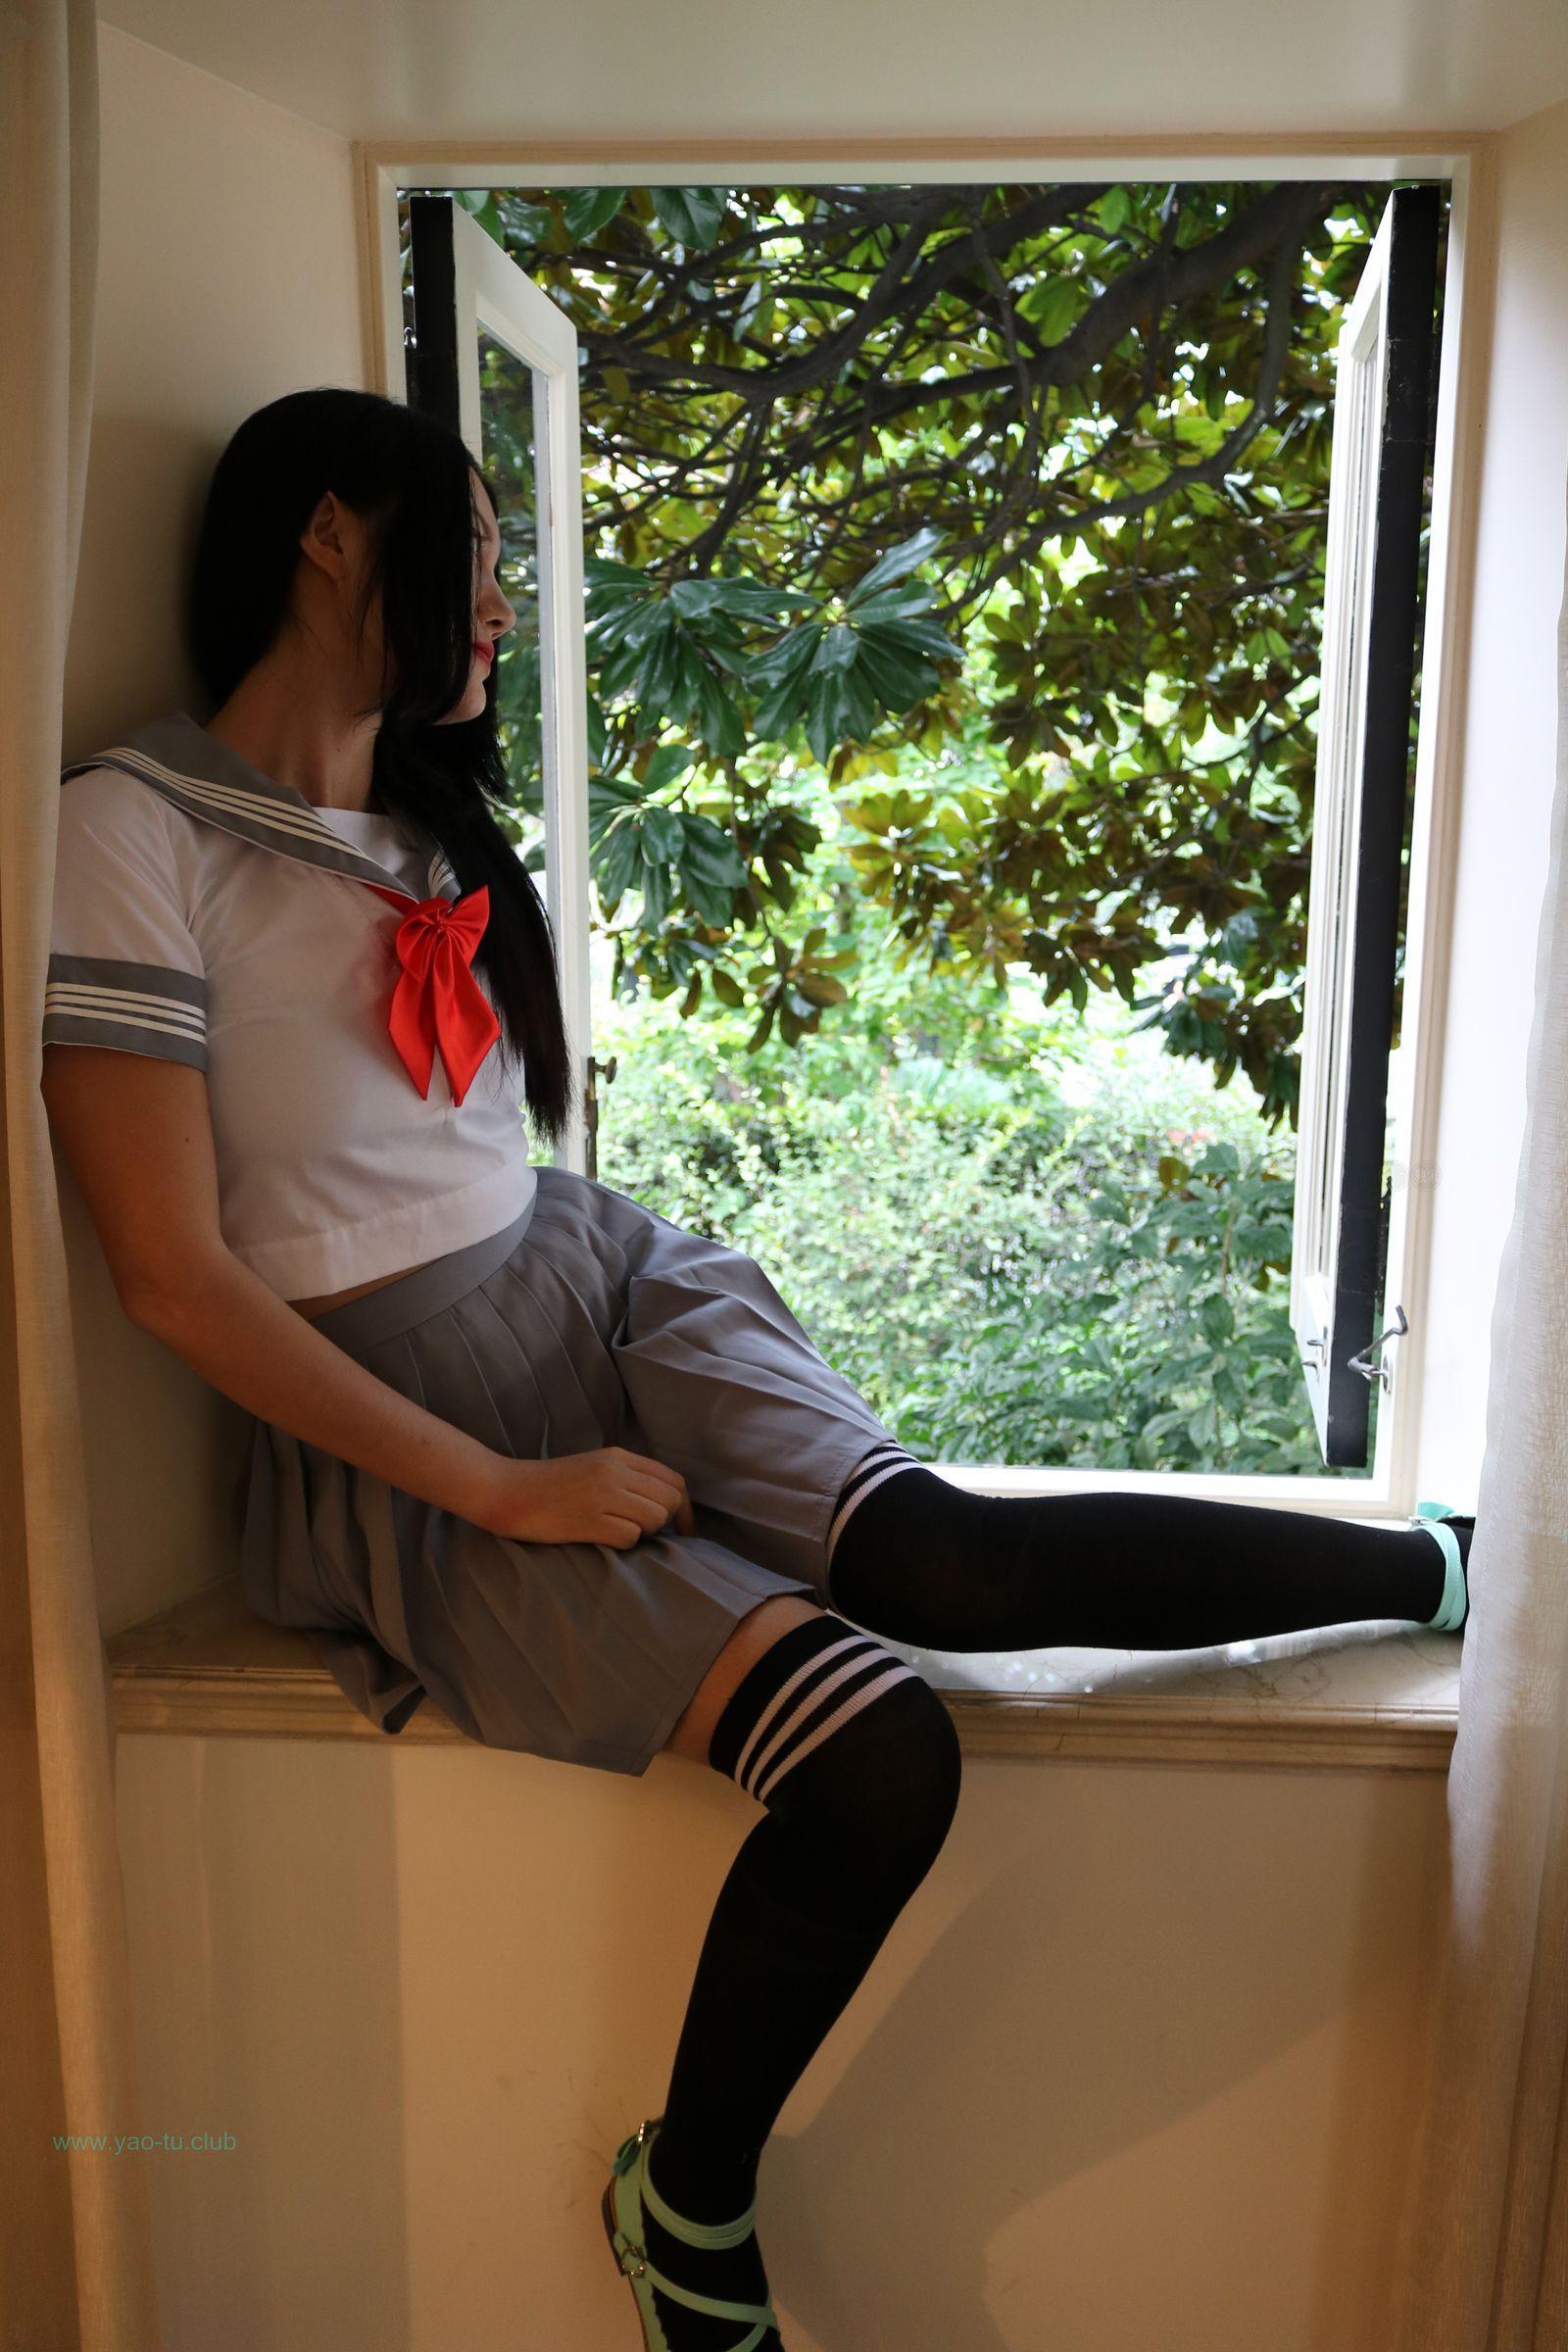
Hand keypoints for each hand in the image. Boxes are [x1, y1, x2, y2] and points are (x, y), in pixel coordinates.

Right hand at [474, 1446, 694, 1547]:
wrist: (505, 1490)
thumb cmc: (548, 1484)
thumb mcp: (592, 1466)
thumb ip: (625, 1476)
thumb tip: (662, 1502)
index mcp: (618, 1457)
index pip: (673, 1480)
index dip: (684, 1507)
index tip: (681, 1527)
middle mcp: (615, 1472)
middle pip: (671, 1500)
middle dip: (666, 1522)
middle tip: (647, 1533)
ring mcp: (602, 1495)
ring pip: (655, 1519)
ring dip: (645, 1533)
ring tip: (619, 1531)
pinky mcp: (588, 1520)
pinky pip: (630, 1537)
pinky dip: (624, 1543)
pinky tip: (603, 1539)